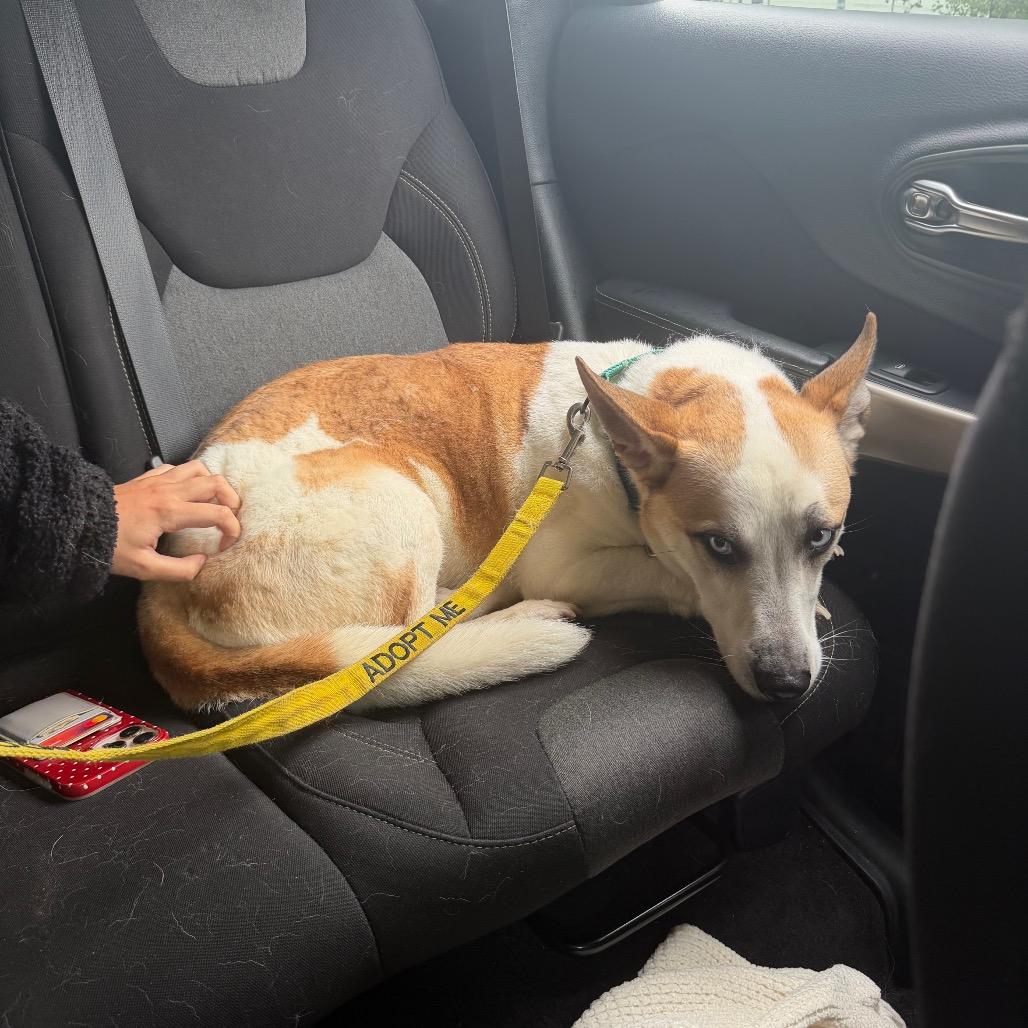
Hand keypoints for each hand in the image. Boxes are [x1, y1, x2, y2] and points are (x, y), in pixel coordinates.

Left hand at [112, 460, 240, 581]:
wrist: (76, 522)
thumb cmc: (109, 546)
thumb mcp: (144, 568)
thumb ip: (179, 570)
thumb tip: (202, 563)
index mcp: (171, 512)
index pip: (219, 514)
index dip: (232, 530)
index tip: (225, 546)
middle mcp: (169, 490)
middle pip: (216, 482)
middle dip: (231, 502)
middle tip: (228, 521)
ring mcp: (158, 480)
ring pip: (199, 469)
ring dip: (213, 485)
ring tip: (211, 505)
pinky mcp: (147, 477)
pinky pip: (177, 468)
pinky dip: (190, 478)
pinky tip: (185, 494)